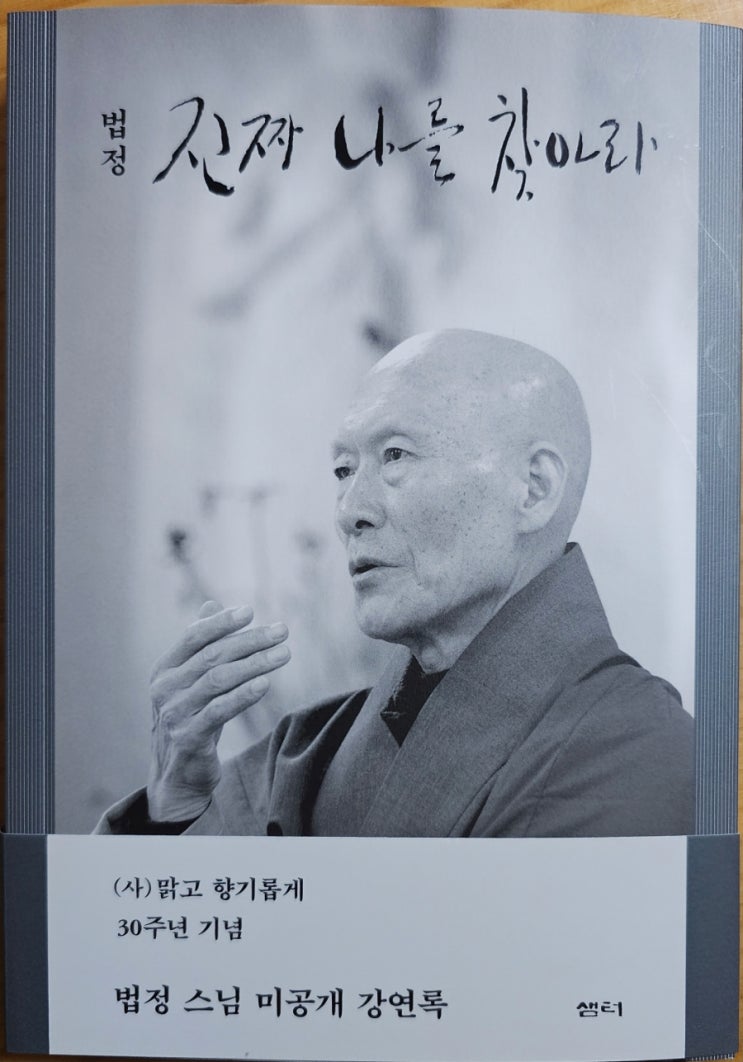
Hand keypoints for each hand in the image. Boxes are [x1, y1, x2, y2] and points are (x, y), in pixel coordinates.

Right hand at [146, 600, 289, 821]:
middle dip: (250, 640)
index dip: (221, 622)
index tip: (251, 611)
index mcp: (164, 669)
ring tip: (284, 653)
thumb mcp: (191, 681)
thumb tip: (212, 604)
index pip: (193, 637)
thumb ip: (200, 645)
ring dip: (255, 663)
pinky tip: (265, 683)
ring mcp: (174, 714)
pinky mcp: (188, 738)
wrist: (177, 775)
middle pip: (212, 656)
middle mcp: (165, 689)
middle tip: (282, 631)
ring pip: (218, 680)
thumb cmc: (190, 718)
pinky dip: (243, 695)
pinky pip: (219, 711)